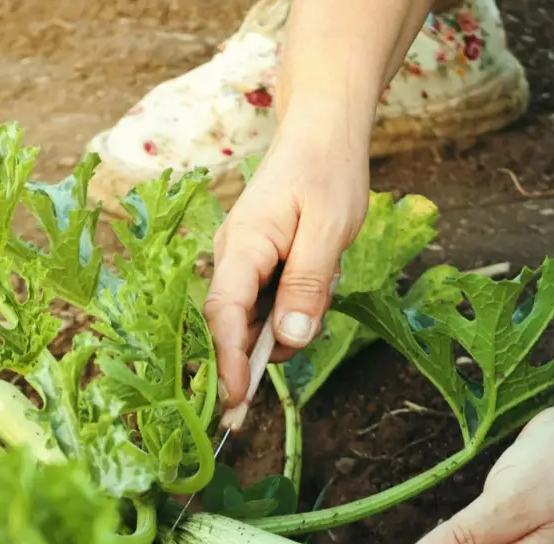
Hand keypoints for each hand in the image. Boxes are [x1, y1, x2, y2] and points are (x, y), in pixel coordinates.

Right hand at [205, 117, 369, 407]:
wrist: (321, 131)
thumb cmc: (327, 172)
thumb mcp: (329, 230)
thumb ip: (307, 286)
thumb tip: (289, 341)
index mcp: (244, 245)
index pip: (225, 315)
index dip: (228, 363)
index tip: (235, 403)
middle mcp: (232, 256)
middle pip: (236, 324)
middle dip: (262, 351)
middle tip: (308, 329)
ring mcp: (242, 261)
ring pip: (257, 318)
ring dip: (291, 319)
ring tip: (326, 273)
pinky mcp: (257, 264)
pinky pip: (268, 302)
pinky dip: (294, 304)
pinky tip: (319, 272)